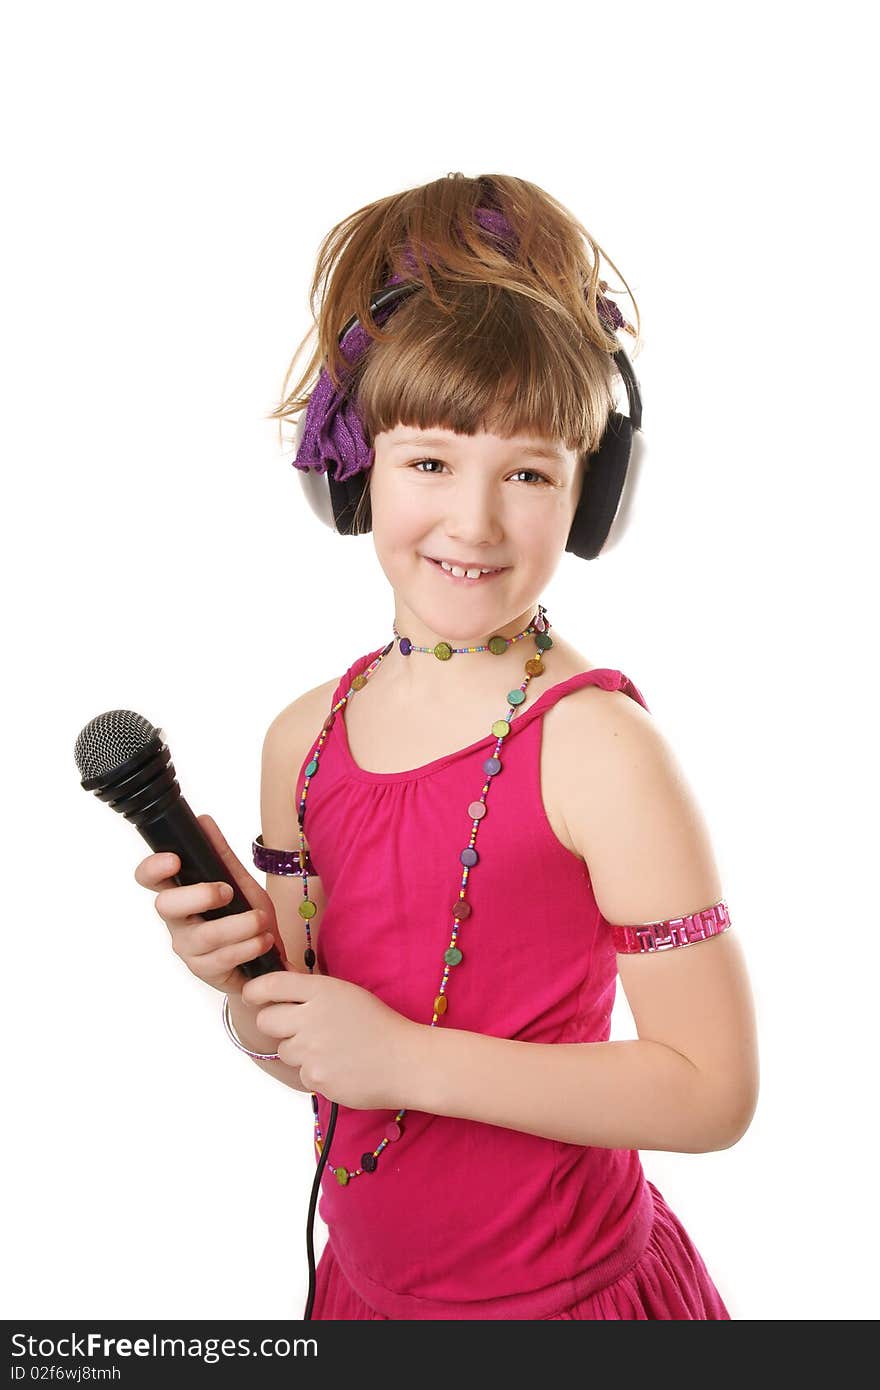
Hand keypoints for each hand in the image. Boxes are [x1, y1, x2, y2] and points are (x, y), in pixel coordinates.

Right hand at [133, 813, 285, 996]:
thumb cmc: (245, 918)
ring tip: (261, 920)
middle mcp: (177, 921)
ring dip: (239, 925)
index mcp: (180, 893)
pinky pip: (223, 959)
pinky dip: (249, 946)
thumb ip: (221, 855)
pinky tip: (263, 940)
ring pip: (202, 936)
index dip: (153, 868)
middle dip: (199, 896)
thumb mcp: (239, 882)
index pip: (149, 879)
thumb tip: (203, 820)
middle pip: (165, 907)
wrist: (266, 961)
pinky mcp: (205, 971)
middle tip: (227, 892)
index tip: (174, 859)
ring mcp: (188, 948)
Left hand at [240, 970, 423, 1109]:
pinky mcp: (315, 1078)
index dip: (255, 991)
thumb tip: (276, 988)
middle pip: (266, 1021)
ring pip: (284, 1050)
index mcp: (321, 991)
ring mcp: (312, 1050)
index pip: (270, 985)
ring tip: (332, 1049)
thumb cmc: (378, 1025)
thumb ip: (311, 992)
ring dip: (300, 1051)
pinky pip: (302, 1074)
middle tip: (300, 1028)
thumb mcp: (346, 994)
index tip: (253, 996)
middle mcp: (311, 1018)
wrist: (406, 1062)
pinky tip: (340, 1067)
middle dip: (277, 1024)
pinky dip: (316, 1072)